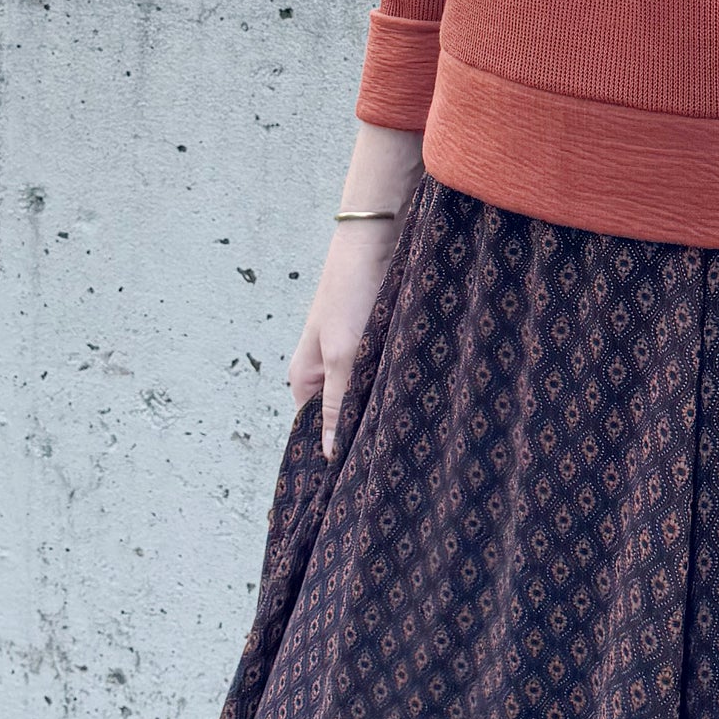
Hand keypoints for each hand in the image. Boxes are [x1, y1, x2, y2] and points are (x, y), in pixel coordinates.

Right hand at [288, 217, 401, 459]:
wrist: (376, 236)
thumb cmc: (351, 292)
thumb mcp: (342, 354)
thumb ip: (336, 404)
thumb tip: (330, 454)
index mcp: (304, 379)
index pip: (314, 432)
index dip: (334, 454)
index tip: (358, 482)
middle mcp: (324, 371)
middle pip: (341, 416)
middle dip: (362, 433)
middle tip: (391, 462)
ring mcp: (350, 356)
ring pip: (366, 396)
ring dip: (381, 408)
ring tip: (407, 436)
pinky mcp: (374, 343)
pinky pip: (382, 375)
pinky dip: (393, 386)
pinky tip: (415, 401)